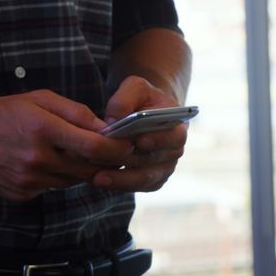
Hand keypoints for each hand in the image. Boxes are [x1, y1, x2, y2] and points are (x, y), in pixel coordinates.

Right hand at [0, 90, 133, 201]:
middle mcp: (37, 159)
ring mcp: (28, 180)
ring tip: (71, 152)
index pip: (95, 146)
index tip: (128, 144)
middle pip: (88, 169)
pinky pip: (52, 188)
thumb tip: (107, 128)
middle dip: (103, 160)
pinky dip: (56, 177)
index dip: (118, 148)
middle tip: (108, 150)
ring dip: (79, 169)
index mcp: (43, 129)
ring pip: (72, 181)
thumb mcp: (38, 100)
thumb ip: (75, 113)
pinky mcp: (21, 194)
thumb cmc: (0, 112)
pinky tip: (44, 162)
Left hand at [92, 76, 187, 191]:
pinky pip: (135, 187)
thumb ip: (125, 99)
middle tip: (104, 158)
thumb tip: (113, 120)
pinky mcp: (149, 181)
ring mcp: (163, 169)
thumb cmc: (143, 99)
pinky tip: (99, 180)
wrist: (146, 114)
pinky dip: (118, 185)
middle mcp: (173, 152)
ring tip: (98, 177)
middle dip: (128, 160)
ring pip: (143, 179)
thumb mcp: (136, 88)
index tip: (140, 141)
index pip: (174, 138)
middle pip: (154, 161)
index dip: (159, 140)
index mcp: (177, 128)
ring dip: (121, 179)